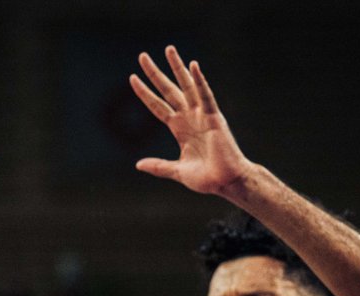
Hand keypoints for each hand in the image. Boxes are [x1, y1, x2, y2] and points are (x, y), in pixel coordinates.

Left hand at [130, 45, 251, 196]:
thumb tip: (138, 164)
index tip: (132, 78)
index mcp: (179, 129)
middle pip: (168, 91)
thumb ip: (159, 166)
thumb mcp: (177, 171)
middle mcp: (189, 118)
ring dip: (177, 68)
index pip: (158, 106)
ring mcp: (202, 115)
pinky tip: (193, 66)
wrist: (227, 182)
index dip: (145, 93)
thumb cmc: (207, 178)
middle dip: (155, 74)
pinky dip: (200, 81)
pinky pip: (206, 96)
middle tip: (142, 56)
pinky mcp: (215, 118)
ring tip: (168, 49)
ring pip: (187, 86)